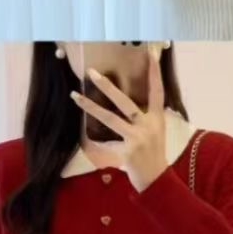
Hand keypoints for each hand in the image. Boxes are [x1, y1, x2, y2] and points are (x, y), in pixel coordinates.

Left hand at [71, 51, 168, 192]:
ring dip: (90, 106)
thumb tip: (126, 105)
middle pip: (125, 101)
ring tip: (74, 95)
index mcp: (157, 118)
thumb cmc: (154, 154)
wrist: (157, 180)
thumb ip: (144, 118)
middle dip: (107, 86)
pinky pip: (105, 143)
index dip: (155, 72)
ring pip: (109, 118)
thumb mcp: (155, 132)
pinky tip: (85, 140)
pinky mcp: (128, 151)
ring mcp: (138, 137)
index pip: (158, 90)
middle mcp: (149, 124)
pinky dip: (96, 143)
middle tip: (91, 72)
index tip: (151, 54)